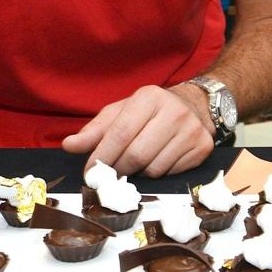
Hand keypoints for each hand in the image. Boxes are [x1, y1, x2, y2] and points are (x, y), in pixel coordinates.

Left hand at [62, 84, 214, 177]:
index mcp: (148, 97)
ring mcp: (191, 130)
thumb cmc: (149, 111)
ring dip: (138, 173)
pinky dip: (157, 173)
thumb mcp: (121, 112)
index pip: (120, 133)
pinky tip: (156, 161)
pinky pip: (172, 174)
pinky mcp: (203, 148)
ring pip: (154, 169)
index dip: (102, 156)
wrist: (194, 105)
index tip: (90, 173)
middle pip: (137, 155)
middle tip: (110, 175)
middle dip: (118, 169)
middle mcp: (173, 111)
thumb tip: (69, 145)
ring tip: (135, 163)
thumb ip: (95, 130)